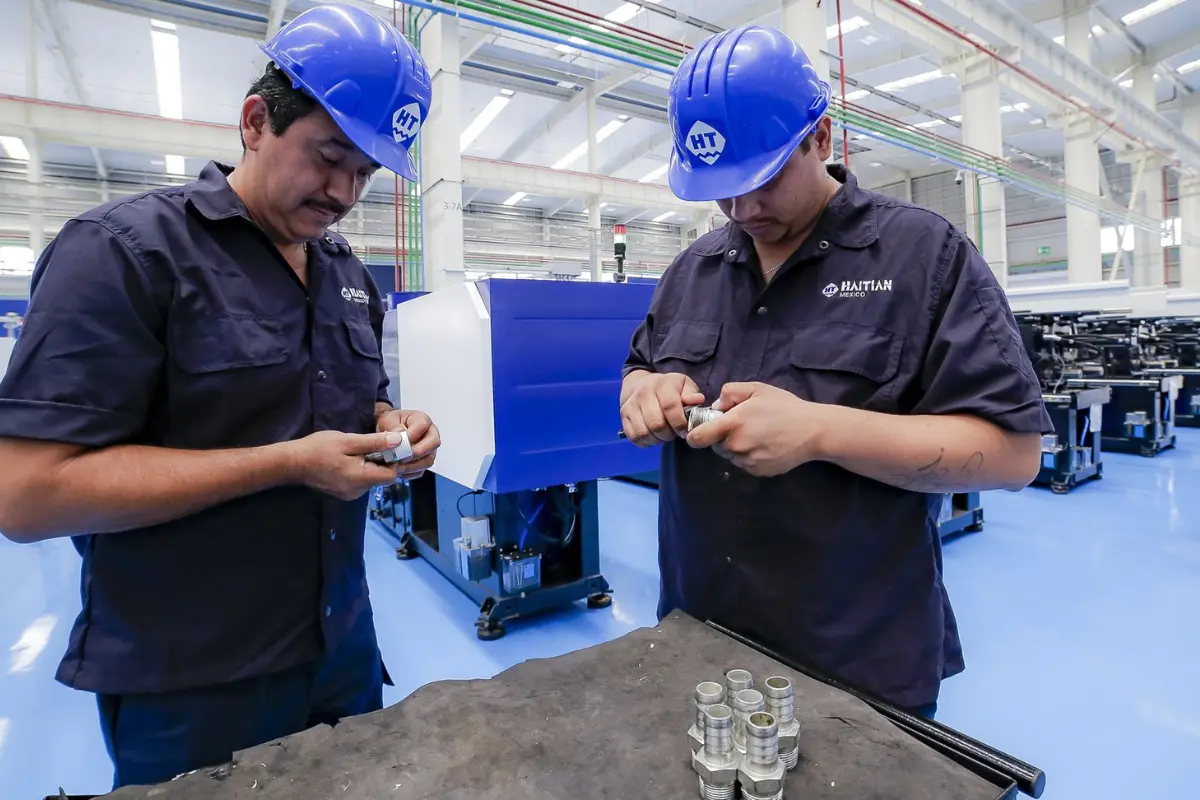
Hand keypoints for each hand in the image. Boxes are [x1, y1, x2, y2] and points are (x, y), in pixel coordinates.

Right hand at [290, 430, 415, 499]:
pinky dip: (360, 470)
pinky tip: (348, 460)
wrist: (292, 463)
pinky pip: (360, 482)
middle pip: (382, 478)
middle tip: (369, 445)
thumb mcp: (348, 441)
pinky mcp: (343, 492)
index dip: (394, 460)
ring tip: (355, 451)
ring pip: (371, 479)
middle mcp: (358, 491)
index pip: (392, 475)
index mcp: (361, 479)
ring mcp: (350, 494)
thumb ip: (374, 442)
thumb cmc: (318, 449)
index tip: (388, 446)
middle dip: (381, 461)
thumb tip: (398, 441)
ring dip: (369, 465)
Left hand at [376, 408, 439, 477]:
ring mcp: (429, 450)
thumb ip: (393, 426)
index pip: (423, 425)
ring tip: (398, 466)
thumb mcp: (388, 420)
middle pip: (433, 443)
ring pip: (428, 460)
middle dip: (417, 452)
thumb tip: (399, 434)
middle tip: (402, 457)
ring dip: (412, 465)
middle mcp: (430, 434)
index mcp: (422, 420)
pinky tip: (399, 470)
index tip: (399, 441)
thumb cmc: (391, 424)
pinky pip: (421, 470)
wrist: (388, 433)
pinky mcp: (423, 462)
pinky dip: (409, 473)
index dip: (412, 434)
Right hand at [620, 372, 705, 445]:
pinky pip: (634, 437)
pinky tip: (653, 436)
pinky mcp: (623, 415)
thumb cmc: (670, 388)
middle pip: (656, 423)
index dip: (679, 423)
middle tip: (674, 433)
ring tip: (663, 435)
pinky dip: (645, 442)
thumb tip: (697, 400)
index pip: (670, 406)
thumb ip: (691, 394)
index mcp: (662, 384)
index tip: (684, 431)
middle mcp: (643, 393)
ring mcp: (631, 404)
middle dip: (669, 434)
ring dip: (657, 439)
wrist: (643, 384)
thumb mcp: (684, 386)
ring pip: (644, 432)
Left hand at [685, 382, 832, 476]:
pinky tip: (765, 445)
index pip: (698, 438)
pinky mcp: (758, 472)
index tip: (700, 431)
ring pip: (731, 456)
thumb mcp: (757, 389)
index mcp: (732, 425)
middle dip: (722, 437)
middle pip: (715, 446)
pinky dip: (749, 457)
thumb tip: (717, 406)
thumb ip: (730, 392)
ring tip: (757, 434)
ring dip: (736, 447)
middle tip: (743, 426)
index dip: (695, 434)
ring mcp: (748, 462)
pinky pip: (744, 464)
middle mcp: (737, 446)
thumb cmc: (785, 407)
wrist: (813, 431)